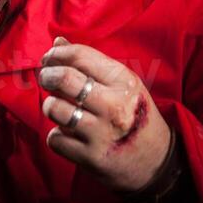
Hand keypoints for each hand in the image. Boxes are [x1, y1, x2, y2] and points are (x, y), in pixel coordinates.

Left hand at [38, 37, 170, 192]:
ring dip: (50, 105)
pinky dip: (56, 135)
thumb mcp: (122, 83)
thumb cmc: (134, 113)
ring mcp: (101, 133)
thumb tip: (58, 42)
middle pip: (64, 79)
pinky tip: (67, 133)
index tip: (49, 58)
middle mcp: (113, 105)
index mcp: (123, 81)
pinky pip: (55, 139)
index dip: (57, 53)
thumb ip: (90, 62)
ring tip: (56, 106)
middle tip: (46, 77)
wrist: (157, 161)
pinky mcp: (91, 157)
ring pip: (55, 108)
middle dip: (47, 75)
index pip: (80, 56)